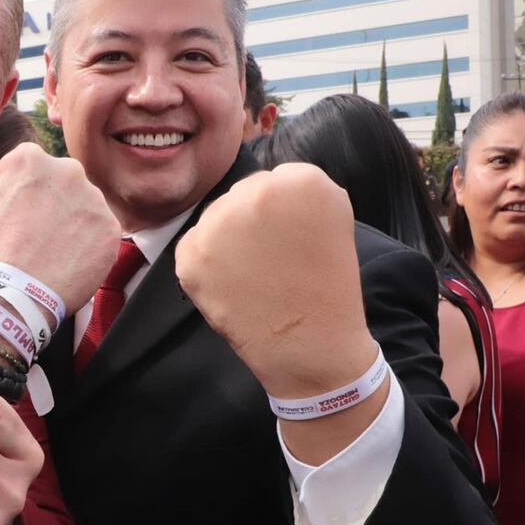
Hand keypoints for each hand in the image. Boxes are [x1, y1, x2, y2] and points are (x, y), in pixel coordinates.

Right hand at [0, 143, 119, 315]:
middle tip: (37, 234)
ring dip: (72, 223)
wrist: (8, 295)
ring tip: (53, 251)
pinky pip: (100, 234)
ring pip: (84, 207)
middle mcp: (67, 170)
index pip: (30, 168)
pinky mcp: (110, 229)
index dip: (22, 193)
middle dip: (52, 203)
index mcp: (29, 158)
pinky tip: (68, 262)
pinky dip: (88, 247)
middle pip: (62, 184)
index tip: (17, 214)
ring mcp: (93, 199)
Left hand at [175, 163, 376, 397]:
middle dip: (252, 222)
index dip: (284, 213)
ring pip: (216, 218)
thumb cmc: (327, 285)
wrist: (309, 344)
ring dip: (228, 239)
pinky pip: (194, 245)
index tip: (293, 239)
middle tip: (271, 258)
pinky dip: (207, 263)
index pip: (278, 179)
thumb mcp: (334, 219)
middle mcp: (255, 192)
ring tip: (252, 272)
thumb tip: (265, 186)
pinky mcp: (190, 253)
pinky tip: (231, 283)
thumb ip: (299, 191)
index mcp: (300, 180)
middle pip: (242, 195)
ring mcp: (218, 222)